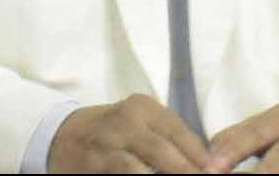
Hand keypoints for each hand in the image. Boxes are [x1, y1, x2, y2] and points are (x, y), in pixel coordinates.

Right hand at [51, 93, 215, 172]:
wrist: (61, 136)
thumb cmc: (113, 132)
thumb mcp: (140, 123)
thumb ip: (168, 138)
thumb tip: (206, 163)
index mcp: (142, 107)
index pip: (179, 132)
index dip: (200, 156)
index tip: (217, 172)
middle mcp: (123, 122)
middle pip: (162, 152)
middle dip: (186, 171)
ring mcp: (104, 146)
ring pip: (136, 170)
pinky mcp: (92, 166)